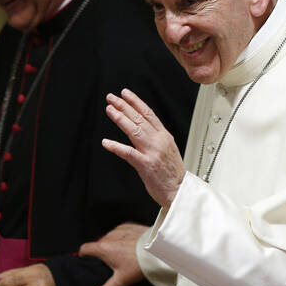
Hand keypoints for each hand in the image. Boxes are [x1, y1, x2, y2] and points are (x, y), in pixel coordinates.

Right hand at [79, 222, 147, 285]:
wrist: (158, 249)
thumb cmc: (139, 264)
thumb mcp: (122, 280)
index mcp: (104, 248)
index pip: (85, 248)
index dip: (82, 254)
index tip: (84, 260)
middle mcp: (110, 236)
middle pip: (98, 243)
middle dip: (100, 251)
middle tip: (107, 262)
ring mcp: (120, 229)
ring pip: (110, 236)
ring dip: (112, 243)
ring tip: (120, 253)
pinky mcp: (130, 225)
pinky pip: (121, 230)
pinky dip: (122, 236)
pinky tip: (129, 244)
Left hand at [102, 88, 185, 206]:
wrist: (179, 191)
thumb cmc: (172, 173)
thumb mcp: (168, 149)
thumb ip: (157, 138)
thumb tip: (144, 128)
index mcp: (164, 136)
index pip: (148, 113)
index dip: (136, 102)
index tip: (125, 94)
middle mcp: (159, 141)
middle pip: (139, 118)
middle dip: (124, 106)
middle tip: (111, 98)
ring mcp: (152, 152)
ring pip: (134, 130)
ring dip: (120, 119)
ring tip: (110, 110)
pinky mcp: (146, 165)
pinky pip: (128, 153)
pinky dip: (116, 147)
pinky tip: (106, 142)